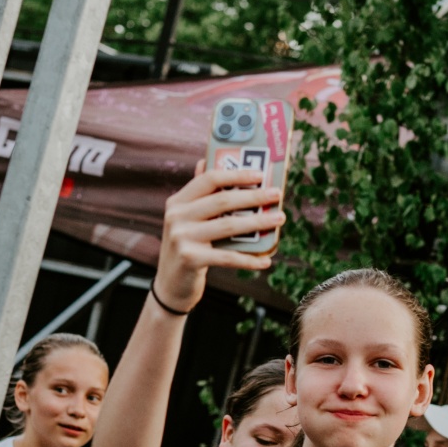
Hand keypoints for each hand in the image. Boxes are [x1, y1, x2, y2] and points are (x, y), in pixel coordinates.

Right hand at [153, 160, 283, 309]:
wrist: (169, 285)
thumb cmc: (187, 247)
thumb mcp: (187, 220)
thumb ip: (199, 195)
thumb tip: (206, 161)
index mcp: (177, 202)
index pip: (209, 179)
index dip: (236, 174)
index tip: (260, 174)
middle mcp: (176, 216)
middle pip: (222, 201)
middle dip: (253, 196)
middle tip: (276, 195)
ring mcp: (181, 238)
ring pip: (228, 226)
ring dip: (258, 222)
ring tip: (278, 219)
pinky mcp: (190, 259)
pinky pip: (227, 257)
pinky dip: (248, 259)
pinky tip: (265, 260)